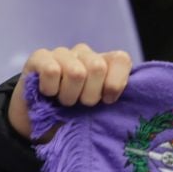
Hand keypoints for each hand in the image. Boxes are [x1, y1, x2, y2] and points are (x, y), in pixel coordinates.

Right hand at [7, 44, 133, 142]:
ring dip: (69, 95)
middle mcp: (86, 53)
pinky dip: (51, 89)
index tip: (107, 101)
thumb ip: (116, 99)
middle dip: (90, 95)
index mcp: (105, 62)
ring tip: (64, 101)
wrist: (40, 118)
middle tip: (81, 104)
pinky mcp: (40, 57)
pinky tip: (48, 93)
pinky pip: (51, 71)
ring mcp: (62, 53)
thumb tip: (133, 100)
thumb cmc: (76, 115)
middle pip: (97, 67)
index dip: (115, 83)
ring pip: (76, 72)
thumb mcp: (100, 110)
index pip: (121, 59)